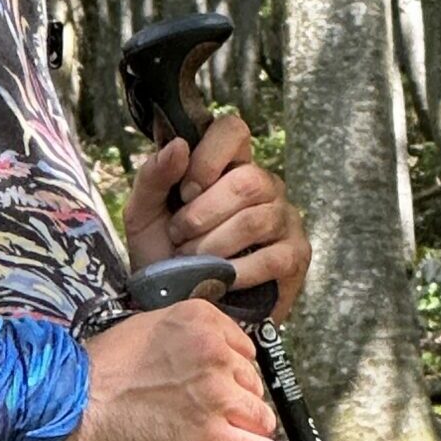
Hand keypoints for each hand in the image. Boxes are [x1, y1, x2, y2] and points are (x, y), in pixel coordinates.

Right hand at [56, 299, 278, 440]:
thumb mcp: (149, 328)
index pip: (246, 352)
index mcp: (203, 321)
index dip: (231, 376)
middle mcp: (216, 352)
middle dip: (235, 404)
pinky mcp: (210, 437)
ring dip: (243, 432)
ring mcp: (217, 395)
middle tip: (204, 419)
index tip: (215, 391)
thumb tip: (212, 361)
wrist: (67, 407)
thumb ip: (189, 339)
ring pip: (262, 419)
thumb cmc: (96, 372)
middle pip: (254, 386)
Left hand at [122, 113, 310, 317]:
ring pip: (255, 220)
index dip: (207, 157)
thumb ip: (153, 177)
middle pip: (247, 180)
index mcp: (230, 165)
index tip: (184, 192)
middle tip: (180, 238)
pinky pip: (272, 257)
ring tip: (193, 264)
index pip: (233, 130)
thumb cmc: (164, 257)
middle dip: (202, 216)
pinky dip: (237, 273)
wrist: (180, 309)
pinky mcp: (296, 255)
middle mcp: (266, 185)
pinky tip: (220, 282)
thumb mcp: (144, 216)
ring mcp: (285, 218)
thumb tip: (179, 145)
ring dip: (213, 247)